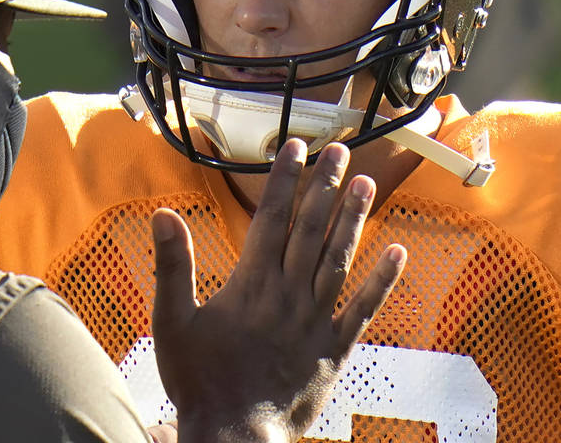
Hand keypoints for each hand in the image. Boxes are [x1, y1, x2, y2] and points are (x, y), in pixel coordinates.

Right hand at [150, 139, 406, 442]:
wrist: (235, 435)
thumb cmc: (199, 381)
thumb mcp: (171, 321)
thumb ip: (171, 265)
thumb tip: (164, 215)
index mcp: (252, 284)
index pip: (272, 217)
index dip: (285, 179)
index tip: (296, 147)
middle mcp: (289, 294)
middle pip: (311, 228)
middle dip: (326, 185)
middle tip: (341, 150)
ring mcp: (316, 320)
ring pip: (339, 258)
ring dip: (354, 219)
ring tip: (366, 183)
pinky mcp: (334, 348)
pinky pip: (363, 308)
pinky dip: (381, 279)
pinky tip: (396, 251)